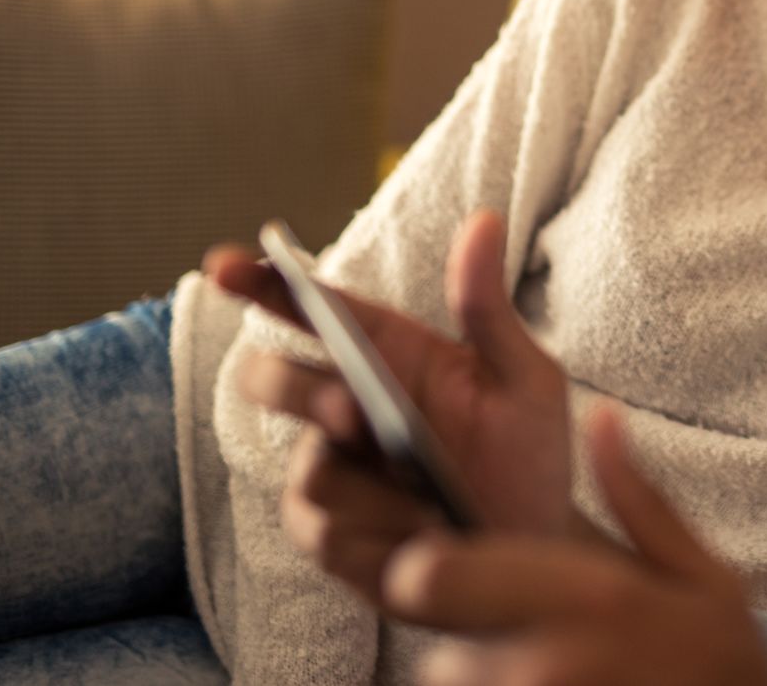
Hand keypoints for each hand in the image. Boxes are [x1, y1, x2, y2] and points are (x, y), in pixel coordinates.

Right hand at [204, 209, 586, 604]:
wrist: (540, 547)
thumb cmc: (530, 453)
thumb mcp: (524, 377)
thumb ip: (488, 307)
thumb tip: (484, 219)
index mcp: (388, 354)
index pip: (311, 309)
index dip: (262, 283)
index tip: (225, 264)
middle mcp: (345, 409)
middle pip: (273, 380)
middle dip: (296, 389)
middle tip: (353, 411)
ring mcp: (332, 474)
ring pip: (310, 469)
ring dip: (374, 488)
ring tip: (435, 504)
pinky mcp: (333, 539)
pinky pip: (325, 530)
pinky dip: (378, 533)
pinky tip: (424, 539)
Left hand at [385, 407, 766, 685]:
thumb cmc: (727, 667)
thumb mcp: (706, 577)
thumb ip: (641, 499)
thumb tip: (604, 417)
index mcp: (587, 599)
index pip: (430, 578)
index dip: (428, 569)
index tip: (459, 567)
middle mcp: (543, 665)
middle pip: (439, 654)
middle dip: (471, 644)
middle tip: (530, 639)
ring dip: (494, 681)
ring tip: (566, 675)